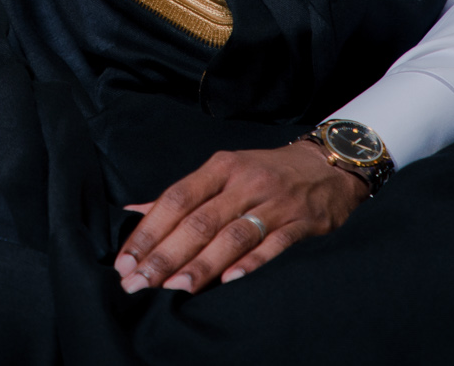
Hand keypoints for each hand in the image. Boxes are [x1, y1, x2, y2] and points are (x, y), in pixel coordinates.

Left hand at [114, 141, 366, 293]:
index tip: (126, 260)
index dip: (149, 230)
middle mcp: (244, 182)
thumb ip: (182, 196)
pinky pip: (273, 244)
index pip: (176, 199)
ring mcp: (273, 202)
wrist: (327, 165)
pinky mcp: (300, 221)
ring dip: (201, 264)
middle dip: (165, 254)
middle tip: (139, 282)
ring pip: (232, 235)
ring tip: (174, 287)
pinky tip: (228, 279)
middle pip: (198, 221)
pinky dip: (251, 262)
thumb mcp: (223, 172)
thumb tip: (133, 213)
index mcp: (220, 168)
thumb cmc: (264, 172)